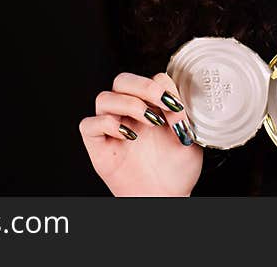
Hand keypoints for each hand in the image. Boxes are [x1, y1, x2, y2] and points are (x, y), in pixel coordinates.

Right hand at [79, 71, 202, 195]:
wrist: (165, 197)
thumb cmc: (176, 171)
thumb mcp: (188, 139)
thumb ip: (183, 117)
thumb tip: (176, 102)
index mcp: (151, 106)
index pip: (149, 79)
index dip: (163, 88)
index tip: (176, 106)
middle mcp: (128, 113)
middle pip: (122, 80)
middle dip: (142, 86)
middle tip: (161, 102)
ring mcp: (112, 127)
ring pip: (104, 97)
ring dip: (128, 104)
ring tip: (149, 121)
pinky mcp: (98, 145)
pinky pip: (88, 124)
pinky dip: (106, 124)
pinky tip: (127, 136)